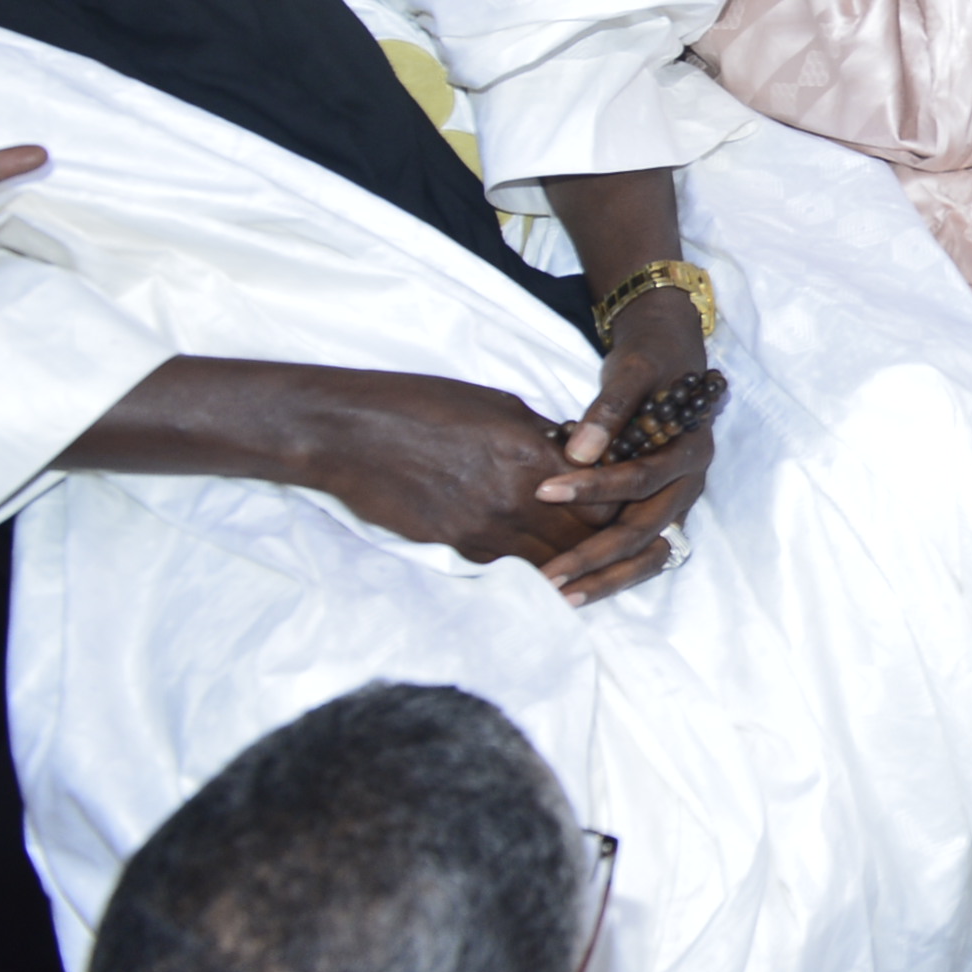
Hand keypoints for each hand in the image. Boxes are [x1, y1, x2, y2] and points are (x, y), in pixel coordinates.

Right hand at [295, 369, 618, 574]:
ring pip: (549, 562)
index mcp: (532, 457)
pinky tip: (535, 556)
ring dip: (568, 558)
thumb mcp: (500, 405)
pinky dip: (528, 564)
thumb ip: (544, 435)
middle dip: (602, 537)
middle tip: (609, 531)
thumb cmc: (423, 405)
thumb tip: (576, 452)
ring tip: (577, 549)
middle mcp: (514, 501)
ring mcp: (482, 530)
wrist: (350, 434)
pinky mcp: (454, 548)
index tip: (622, 497)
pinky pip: (507, 567)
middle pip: (585, 539)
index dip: (619, 502)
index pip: (605, 499)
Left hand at [534, 287, 713, 604]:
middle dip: (595, 556)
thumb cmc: (650, 361)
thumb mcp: (633, 371)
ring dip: (606, 577)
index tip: (543, 492)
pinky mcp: (662, 511)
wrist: (670, 354)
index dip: (594, 488)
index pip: (641, 479)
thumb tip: (580, 453)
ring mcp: (678, 501)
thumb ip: (609, 410)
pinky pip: (643, 552)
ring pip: (648, 554)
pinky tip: (576, 585)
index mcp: (690, 448)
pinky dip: (612, 571)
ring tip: (560, 595)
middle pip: (645, 531)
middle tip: (546, 576)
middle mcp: (690, 482)